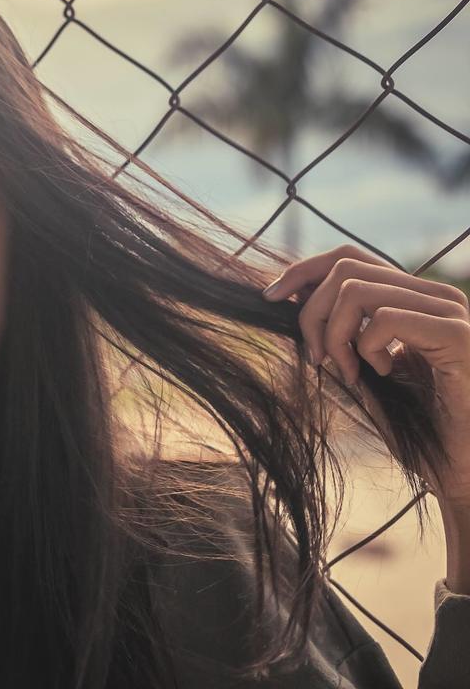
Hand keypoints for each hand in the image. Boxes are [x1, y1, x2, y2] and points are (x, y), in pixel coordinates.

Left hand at [262, 244, 469, 506]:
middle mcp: (435, 295)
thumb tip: (287, 294)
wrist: (459, 465)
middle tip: (316, 358)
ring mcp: (449, 311)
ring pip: (355, 290)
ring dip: (335, 335)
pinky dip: (364, 347)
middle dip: (312, 313)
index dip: (303, 271)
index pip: (349, 257)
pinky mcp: (456, 334)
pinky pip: (383, 319)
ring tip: (348, 370)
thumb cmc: (412, 423)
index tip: (271, 298)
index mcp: (414, 298)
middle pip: (345, 269)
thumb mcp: (362, 366)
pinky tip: (379, 374)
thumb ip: (337, 330)